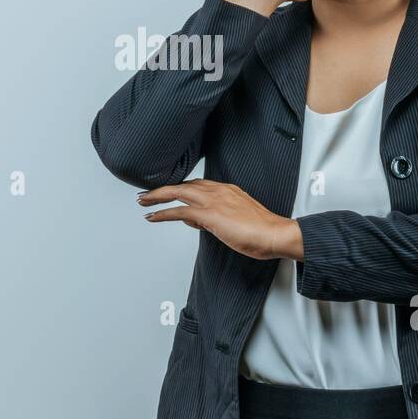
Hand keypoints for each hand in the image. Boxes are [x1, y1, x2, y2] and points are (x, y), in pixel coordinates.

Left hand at [137, 178, 303, 260]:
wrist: (275, 234)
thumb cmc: (263, 230)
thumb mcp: (238, 220)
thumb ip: (217, 217)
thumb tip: (198, 221)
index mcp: (227, 190)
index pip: (197, 185)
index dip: (180, 188)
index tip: (168, 191)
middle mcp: (218, 190)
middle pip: (184, 184)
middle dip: (162, 189)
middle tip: (146, 193)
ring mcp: (213, 201)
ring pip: (178, 193)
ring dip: (157, 196)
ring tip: (143, 201)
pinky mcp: (210, 214)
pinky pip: (180, 211)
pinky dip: (163, 213)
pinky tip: (152, 216)